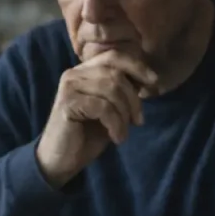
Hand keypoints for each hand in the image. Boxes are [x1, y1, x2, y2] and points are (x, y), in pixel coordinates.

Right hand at [36, 50, 156, 187]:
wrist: (61, 160)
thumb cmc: (87, 135)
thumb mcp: (110, 109)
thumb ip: (122, 91)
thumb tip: (147, 79)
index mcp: (84, 71)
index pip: (114, 56)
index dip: (137, 66)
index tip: (153, 82)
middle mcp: (74, 74)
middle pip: (116, 73)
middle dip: (133, 98)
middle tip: (138, 121)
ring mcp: (69, 87)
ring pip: (112, 89)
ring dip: (125, 113)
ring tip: (123, 132)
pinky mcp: (68, 103)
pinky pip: (103, 107)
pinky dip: (116, 124)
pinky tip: (116, 138)